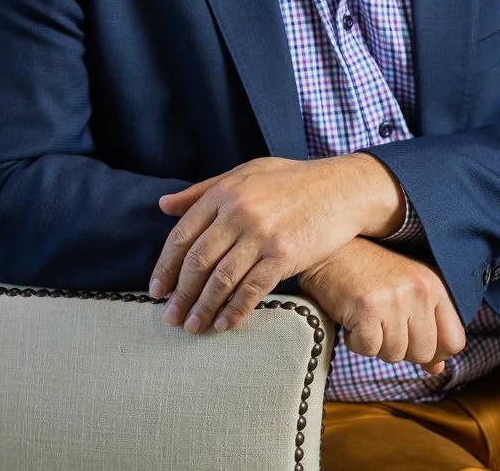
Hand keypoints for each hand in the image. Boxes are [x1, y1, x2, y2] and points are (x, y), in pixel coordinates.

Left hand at [150, 153, 405, 333]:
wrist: (342, 189)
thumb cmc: (292, 181)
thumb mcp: (246, 173)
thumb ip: (204, 189)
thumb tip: (163, 204)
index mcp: (225, 191)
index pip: (182, 234)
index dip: (165, 266)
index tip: (157, 290)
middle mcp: (239, 212)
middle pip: (197, 261)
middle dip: (180, 294)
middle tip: (170, 318)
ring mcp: (261, 234)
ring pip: (221, 280)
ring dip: (203, 308)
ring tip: (192, 327)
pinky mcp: (283, 255)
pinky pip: (251, 290)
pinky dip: (234, 311)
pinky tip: (224, 324)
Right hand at [300, 238, 466, 375]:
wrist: (331, 251)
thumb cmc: (369, 272)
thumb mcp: (406, 292)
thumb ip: (427, 328)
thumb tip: (438, 368)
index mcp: (434, 285)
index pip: (455, 341)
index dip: (435, 352)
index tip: (414, 341)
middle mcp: (419, 290)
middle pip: (424, 353)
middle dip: (402, 349)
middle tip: (384, 324)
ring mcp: (394, 299)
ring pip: (395, 355)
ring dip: (377, 344)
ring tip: (368, 316)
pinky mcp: (368, 309)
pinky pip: (369, 350)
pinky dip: (356, 341)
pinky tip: (353, 317)